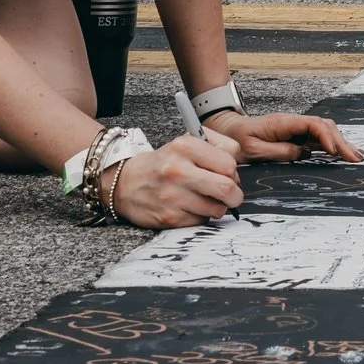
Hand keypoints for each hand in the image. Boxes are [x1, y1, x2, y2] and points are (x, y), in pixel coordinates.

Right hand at [109, 126, 246, 227]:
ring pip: (217, 209)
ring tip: (205, 199)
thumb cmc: (163, 163)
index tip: (227, 174)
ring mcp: (172, 196)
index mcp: (184, 146)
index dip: (233, 170)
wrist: (125, 182)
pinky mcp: (169, 217)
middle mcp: (177, 170)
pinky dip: (201, 217)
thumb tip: (237, 168)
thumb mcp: (186, 142)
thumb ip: (217, 146)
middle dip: (234, 194)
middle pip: (227, 188)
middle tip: (230, 194)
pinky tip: (189, 207)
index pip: (230, 162)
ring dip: (217, 207)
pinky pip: (202, 221)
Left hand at [211, 106, 363, 166]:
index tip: (335, 152)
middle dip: (342, 142)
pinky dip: (331, 146)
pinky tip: (342, 154)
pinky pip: (316, 139)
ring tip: (357, 156)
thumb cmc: (236, 139)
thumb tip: (303, 154)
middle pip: (324, 127)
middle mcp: (292, 123)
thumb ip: (278, 151)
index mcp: (283, 123)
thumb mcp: (252, 149)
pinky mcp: (294, 137)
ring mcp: (294, 129)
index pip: (313, 125)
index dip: (327, 138)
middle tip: (356, 158)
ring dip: (341, 143)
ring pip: (324, 132)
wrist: (225, 130)